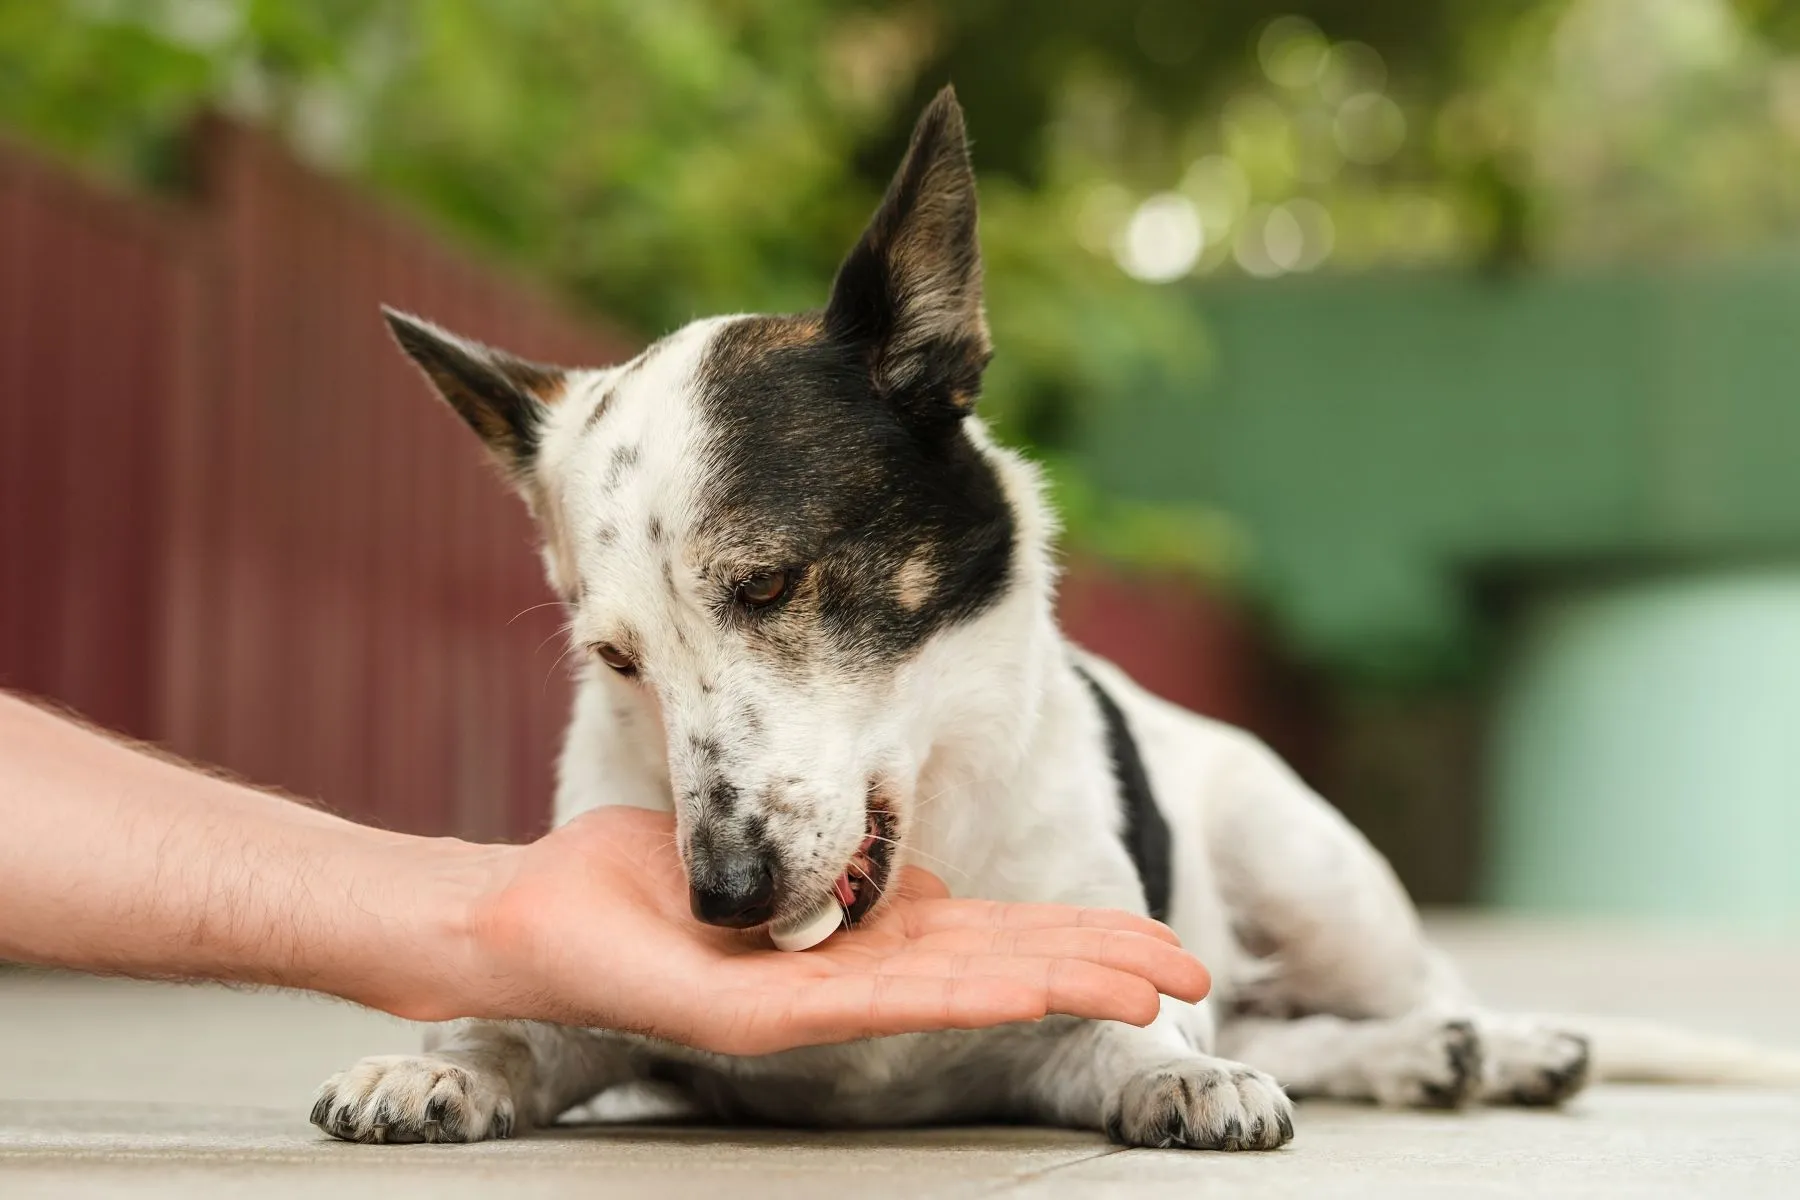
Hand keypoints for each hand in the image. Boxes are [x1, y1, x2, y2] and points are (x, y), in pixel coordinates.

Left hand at [459, 806, 1210, 1055]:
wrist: (527, 917)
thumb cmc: (631, 880)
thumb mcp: (762, 855)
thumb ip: (830, 863)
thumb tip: (892, 852)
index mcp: (858, 941)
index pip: (989, 944)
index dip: (1073, 940)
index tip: (1151, 938)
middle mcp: (853, 977)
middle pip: (1000, 972)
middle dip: (1096, 968)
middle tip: (1190, 974)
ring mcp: (819, 1005)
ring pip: (962, 994)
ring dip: (1059, 987)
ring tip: (1150, 989)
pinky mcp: (769, 1017)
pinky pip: (882, 1001)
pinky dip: (966, 994)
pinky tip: (1033, 990)